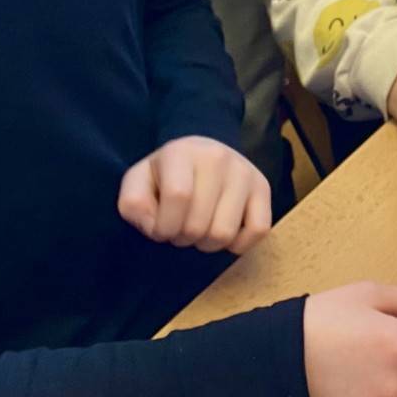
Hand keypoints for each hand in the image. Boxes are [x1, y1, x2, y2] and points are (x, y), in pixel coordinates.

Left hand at [117, 135, 272, 254]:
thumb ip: (133, 203)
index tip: (160, 228)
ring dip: (207, 244)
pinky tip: (225, 232)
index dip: (164, 226)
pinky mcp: (263, 187)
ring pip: (225, 233)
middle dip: (183, 238)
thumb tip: (154, 223)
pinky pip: (258, 230)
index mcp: (181, 152)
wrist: (202, 154)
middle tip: (180, 228)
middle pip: (198, 224)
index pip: (178, 197)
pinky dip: (239, 244)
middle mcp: (218, 157)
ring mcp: (245, 172)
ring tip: (200, 229)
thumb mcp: (138, 182)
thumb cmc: (166, 175)